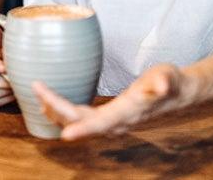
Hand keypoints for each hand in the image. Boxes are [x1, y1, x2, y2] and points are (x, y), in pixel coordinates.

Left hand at [33, 63, 185, 139]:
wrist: (176, 92)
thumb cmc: (170, 82)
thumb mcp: (168, 78)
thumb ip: (164, 82)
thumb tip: (161, 85)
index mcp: (127, 113)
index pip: (102, 123)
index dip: (83, 130)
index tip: (65, 135)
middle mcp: (116, 122)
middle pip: (80, 121)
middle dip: (56, 108)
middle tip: (36, 86)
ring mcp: (110, 121)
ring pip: (77, 122)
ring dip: (55, 111)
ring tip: (37, 93)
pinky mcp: (106, 116)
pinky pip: (79, 118)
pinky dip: (62, 111)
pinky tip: (48, 103)